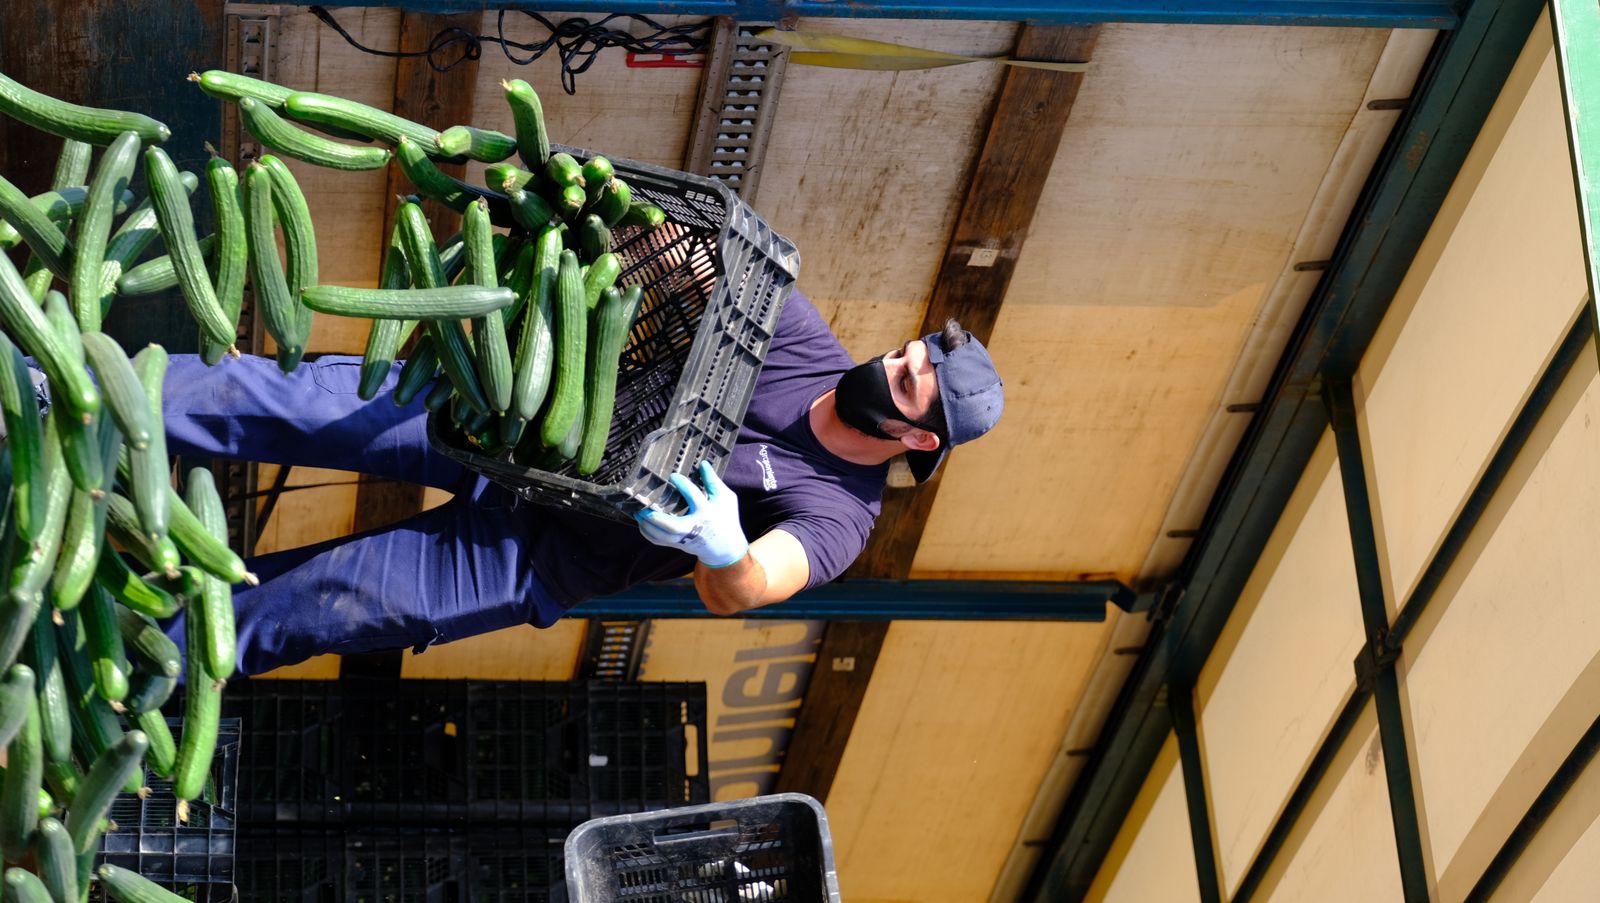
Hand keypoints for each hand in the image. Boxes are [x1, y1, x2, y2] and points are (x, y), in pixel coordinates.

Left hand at [634, 460, 748, 567]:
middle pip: (672, 526)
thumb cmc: (726, 519)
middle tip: (642, 507)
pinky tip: (642, 523)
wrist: (725, 548)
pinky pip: (659, 541)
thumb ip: (714, 481)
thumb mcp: (726, 498)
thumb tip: (703, 463)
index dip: (683, 485)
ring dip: (647, 525)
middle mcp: (694, 527)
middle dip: (655, 517)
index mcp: (706, 512)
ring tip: (637, 513)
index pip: (694, 497)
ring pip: (662, 536)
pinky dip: (648, 533)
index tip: (673, 476)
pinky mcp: (679, 545)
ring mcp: (685, 538)